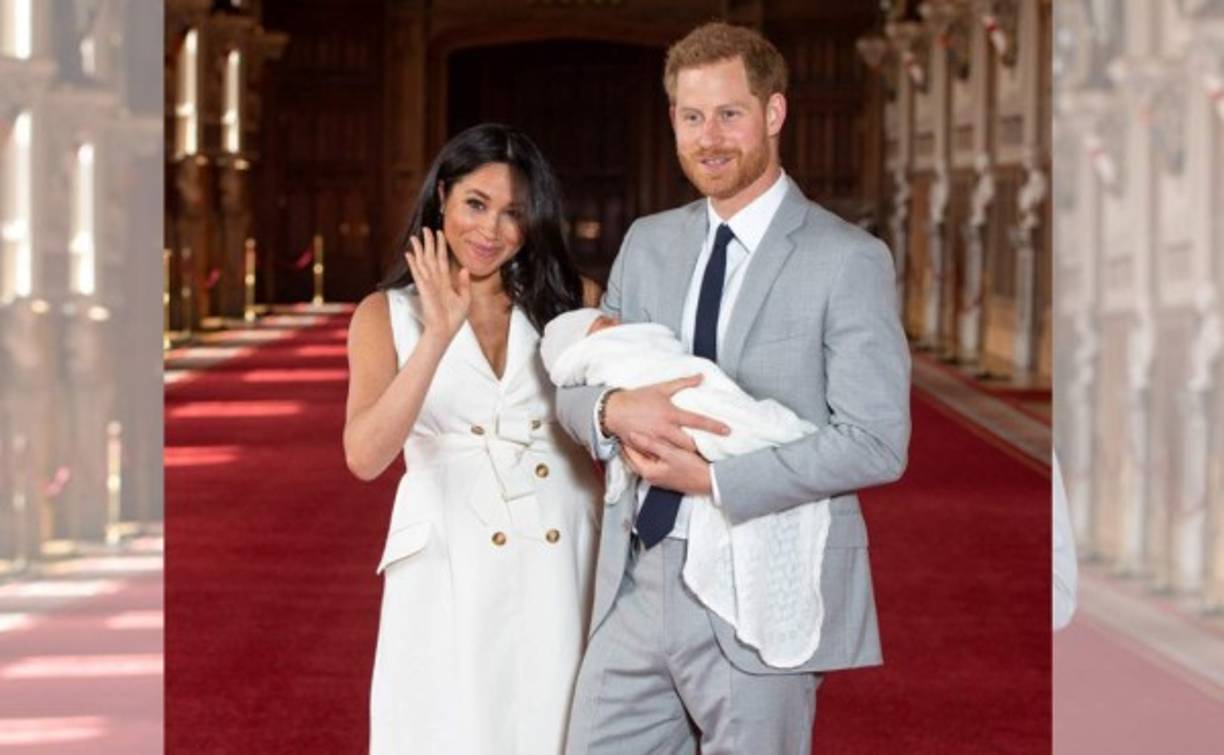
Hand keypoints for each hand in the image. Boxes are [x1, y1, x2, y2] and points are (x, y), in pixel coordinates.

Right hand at [405, 227, 469, 341]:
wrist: (446, 330)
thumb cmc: (453, 318)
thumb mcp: (465, 299)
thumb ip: (463, 283)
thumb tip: (464, 268)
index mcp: (445, 281)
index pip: (442, 259)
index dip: (441, 246)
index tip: (440, 233)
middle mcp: (436, 280)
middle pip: (431, 257)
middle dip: (429, 242)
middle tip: (426, 228)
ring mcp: (429, 284)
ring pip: (423, 262)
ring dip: (419, 249)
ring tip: (415, 237)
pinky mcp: (424, 289)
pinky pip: (418, 273)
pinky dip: (414, 264)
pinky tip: (409, 254)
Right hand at [604, 374, 729, 451]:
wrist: (614, 410)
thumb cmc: (638, 398)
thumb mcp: (661, 388)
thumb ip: (683, 383)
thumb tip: (700, 376)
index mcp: (671, 414)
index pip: (697, 421)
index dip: (714, 426)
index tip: (727, 430)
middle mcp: (665, 429)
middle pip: (689, 444)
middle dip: (699, 449)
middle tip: (709, 450)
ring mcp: (655, 441)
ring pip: (676, 453)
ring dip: (685, 456)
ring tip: (694, 457)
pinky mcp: (646, 448)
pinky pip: (660, 457)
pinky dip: (668, 459)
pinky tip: (674, 460)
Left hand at [622, 432, 711, 494]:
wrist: (709, 481)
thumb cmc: (692, 469)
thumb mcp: (670, 453)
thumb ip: (650, 444)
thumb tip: (633, 435)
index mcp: (648, 471)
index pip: (629, 453)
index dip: (626, 439)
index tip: (624, 426)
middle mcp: (650, 476)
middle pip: (634, 457)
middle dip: (631, 443)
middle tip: (628, 428)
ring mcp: (658, 476)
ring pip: (643, 458)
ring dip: (641, 446)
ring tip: (639, 432)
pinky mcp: (666, 474)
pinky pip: (652, 460)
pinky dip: (650, 451)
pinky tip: (654, 442)